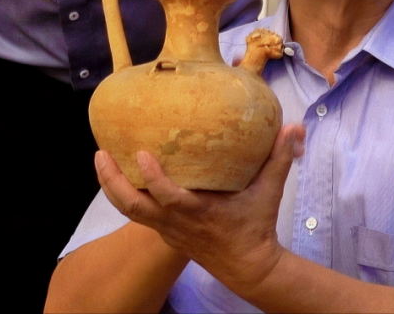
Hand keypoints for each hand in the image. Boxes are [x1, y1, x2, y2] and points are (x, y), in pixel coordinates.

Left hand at [95, 123, 304, 294]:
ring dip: (111, 186)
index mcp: (198, 211)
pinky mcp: (166, 233)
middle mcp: (176, 222)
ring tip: (101, 159)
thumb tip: (293, 127)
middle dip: (111, 181)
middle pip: (132, 206)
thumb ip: (279, 158)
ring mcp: (168, 230)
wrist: (248, 267)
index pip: (167, 196)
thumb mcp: (269, 192)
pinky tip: (121, 175)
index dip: (152, 177)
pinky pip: (137, 214)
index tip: (140, 154)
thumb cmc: (256, 227)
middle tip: (100, 153)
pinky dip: (124, 195)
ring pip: (128, 212)